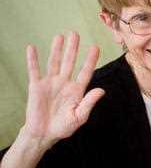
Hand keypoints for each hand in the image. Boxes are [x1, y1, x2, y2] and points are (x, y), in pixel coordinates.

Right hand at [20, 33, 104, 147]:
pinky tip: (32, 47)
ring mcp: (50, 83)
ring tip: (59, 36)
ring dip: (56, 49)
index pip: (85, 71)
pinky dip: (33, 59)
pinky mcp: (36, 87)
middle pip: (69, 62)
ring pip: (54, 62)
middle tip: (75, 34)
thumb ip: (89, 102)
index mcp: (77, 90)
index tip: (96, 47)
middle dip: (73, 48)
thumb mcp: (79, 116)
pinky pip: (34, 70)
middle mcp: (64, 83)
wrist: (44, 134)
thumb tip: (102, 90)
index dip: (90, 60)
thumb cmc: (64, 127)